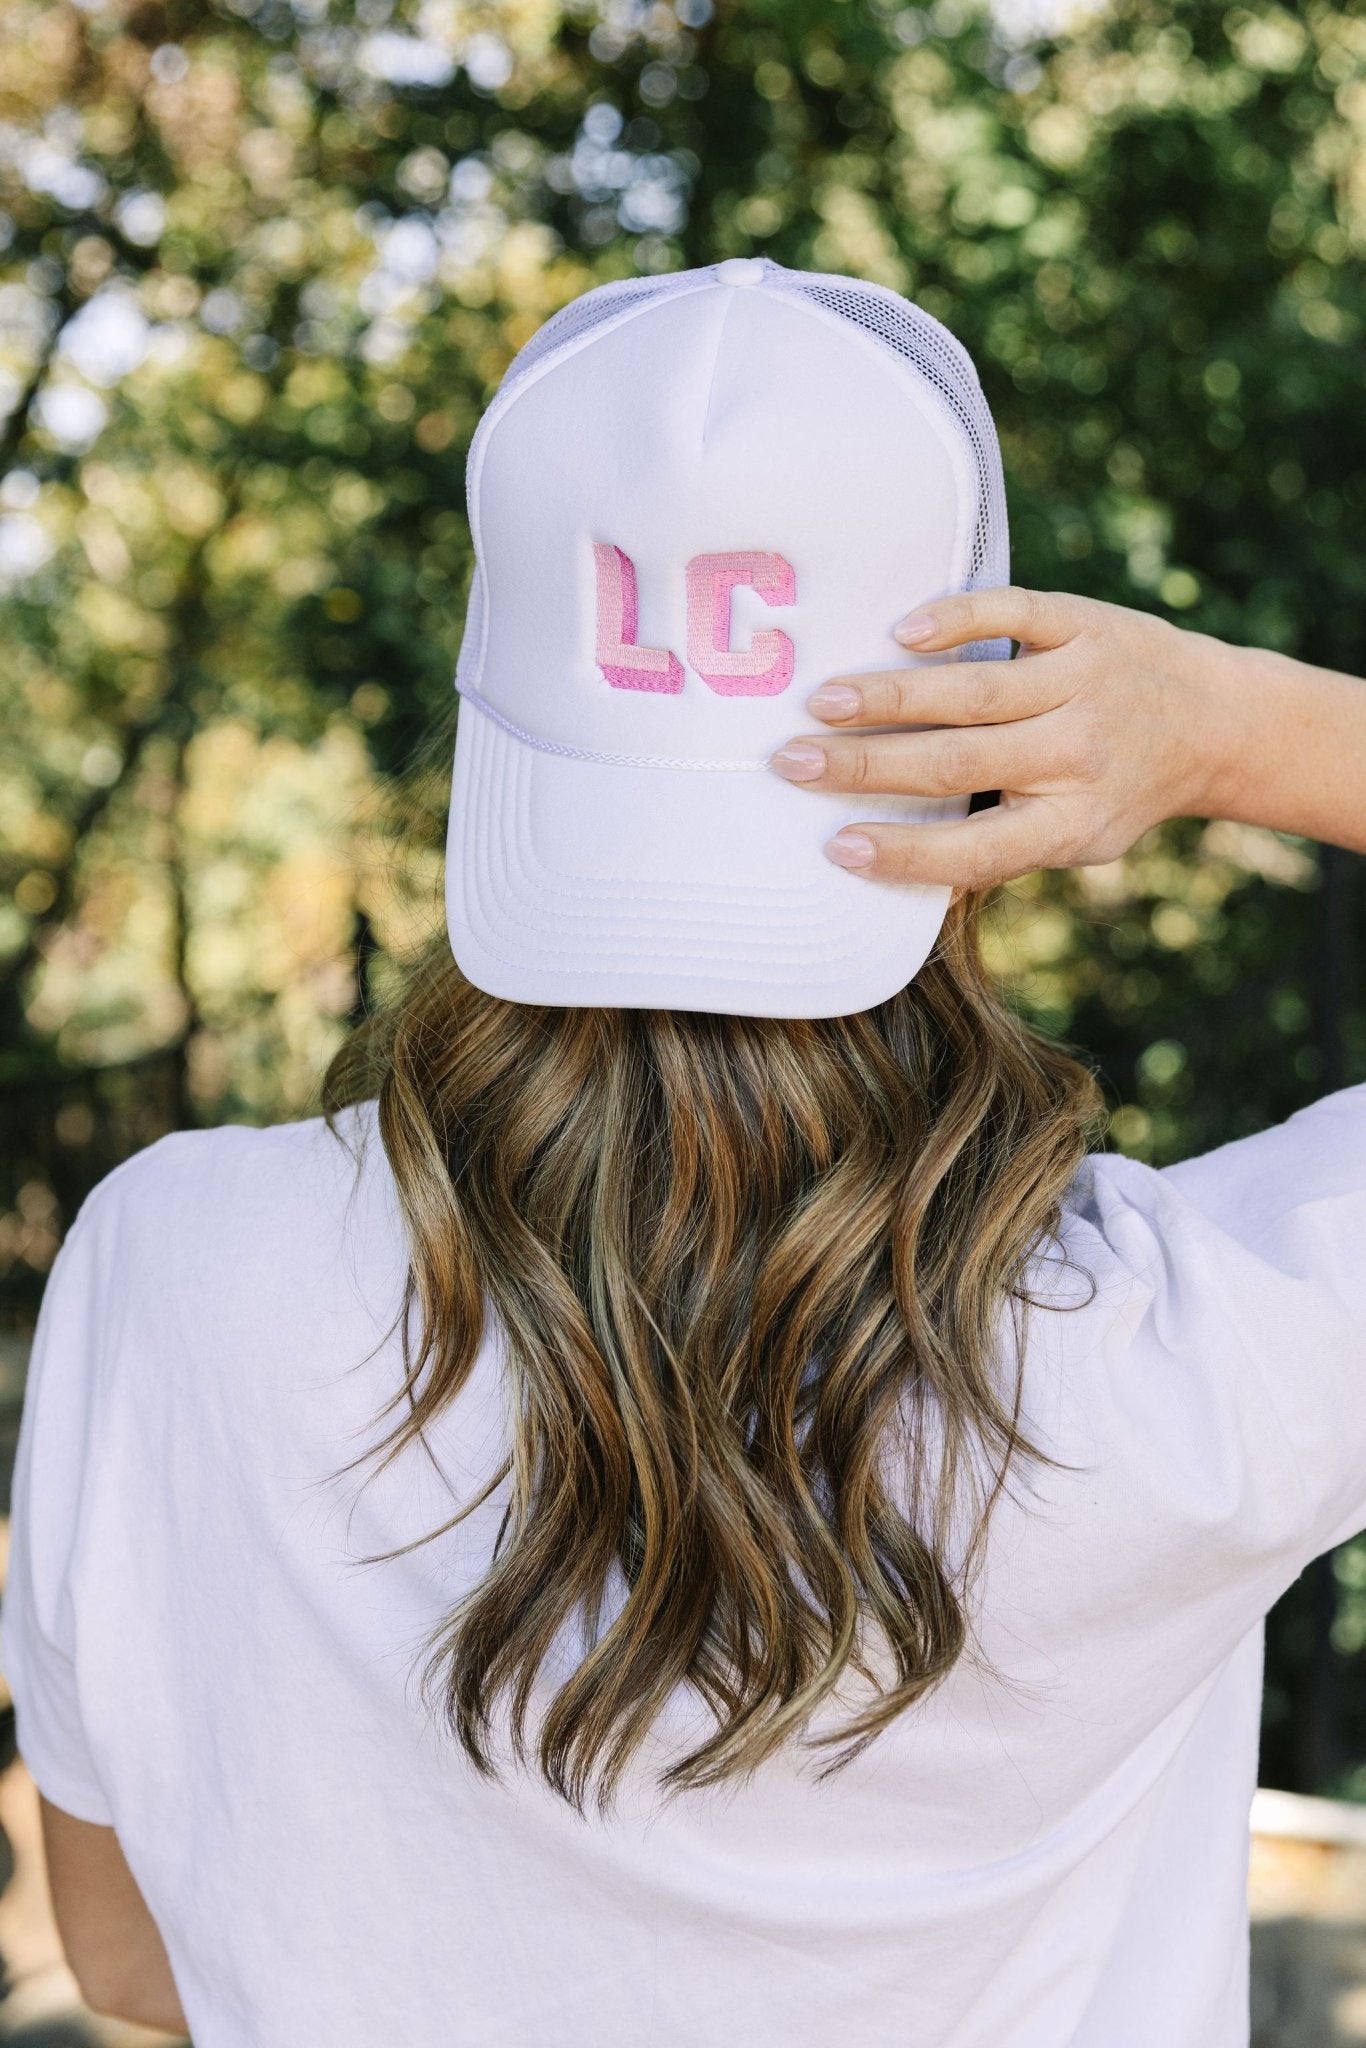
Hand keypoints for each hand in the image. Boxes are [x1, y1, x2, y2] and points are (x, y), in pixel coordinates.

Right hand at [767, 586, 1233, 888]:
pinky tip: (904, 630)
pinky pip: (1015, 615)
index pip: (974, 850)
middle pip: (957, 765)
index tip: (835, 846)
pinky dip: (958, 619)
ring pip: (972, 692)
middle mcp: (1077, 757)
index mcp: (1068, 824)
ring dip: (890, 695)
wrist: (1216, 722)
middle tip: (791, 763)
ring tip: (821, 702)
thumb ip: (995, 847)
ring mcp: (1083, 684)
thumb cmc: (1117, 791)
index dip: (904, 854)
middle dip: (867, 766)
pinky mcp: (1087, 624)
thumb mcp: (1073, 840)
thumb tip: (885, 859)